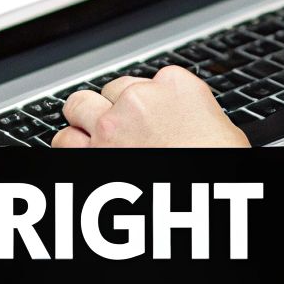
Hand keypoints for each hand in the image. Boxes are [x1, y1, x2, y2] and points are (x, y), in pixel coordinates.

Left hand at [53, 65, 248, 147]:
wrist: (206, 201)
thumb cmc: (217, 164)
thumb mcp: (220, 129)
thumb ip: (192, 113)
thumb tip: (185, 121)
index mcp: (175, 85)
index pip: (144, 81)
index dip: (144, 102)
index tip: (146, 117)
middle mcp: (139, 99)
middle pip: (109, 90)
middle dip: (113, 107)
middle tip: (121, 127)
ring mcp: (111, 124)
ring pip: (78, 107)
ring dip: (85, 121)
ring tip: (93, 135)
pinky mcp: (92, 151)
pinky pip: (64, 141)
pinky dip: (71, 146)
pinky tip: (81, 152)